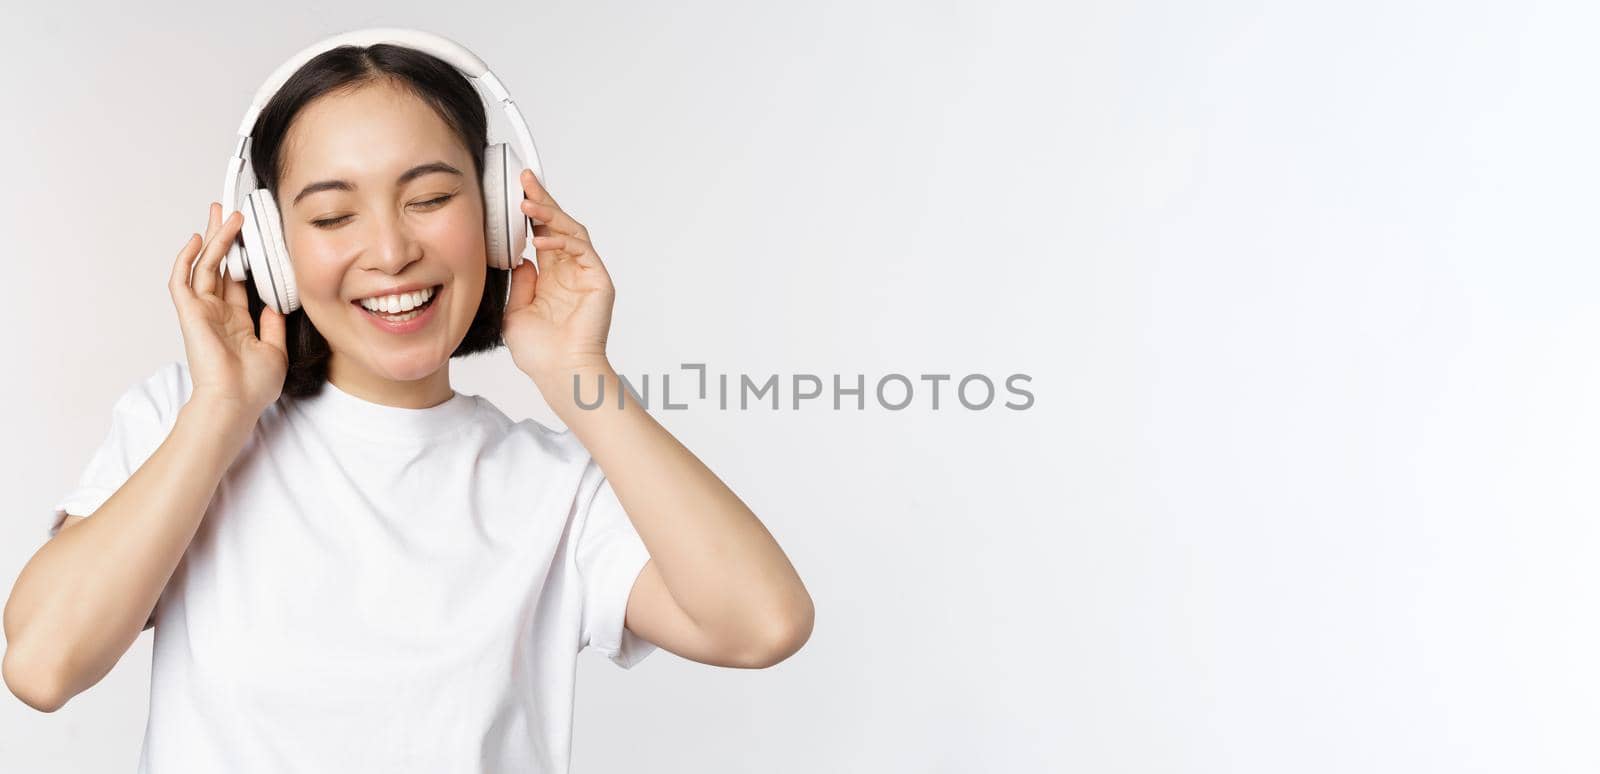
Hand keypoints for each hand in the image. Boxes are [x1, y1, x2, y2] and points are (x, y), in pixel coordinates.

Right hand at [168, 202, 287, 416]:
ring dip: (215, 239)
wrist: (236, 402)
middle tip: (229, 212)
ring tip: (226, 215)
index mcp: (236, 322)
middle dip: (224, 239)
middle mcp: (217, 313)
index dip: (244, 259)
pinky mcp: (190, 313)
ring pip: (205, 266)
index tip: (252, 239)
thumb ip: (274, 325)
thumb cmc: (253, 386)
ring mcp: (202, 312)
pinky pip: (182, 280)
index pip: (238, 282)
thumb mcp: (275, 350)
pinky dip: (187, 259)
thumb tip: (276, 305)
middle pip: (218, 267)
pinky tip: (198, 240)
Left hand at [503, 169, 616, 383]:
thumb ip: (520, 284)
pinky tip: (541, 239)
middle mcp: (570, 272)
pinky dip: (562, 241)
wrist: (559, 373)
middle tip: (525, 180)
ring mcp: (587, 275)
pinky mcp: (599, 281)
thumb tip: (522, 259)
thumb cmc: (539, 352)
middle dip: (542, 201)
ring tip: (528, 204)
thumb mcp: (515, 312)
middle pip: (558, 226)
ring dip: (550, 215)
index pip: (542, 235)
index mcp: (551, 278)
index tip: (516, 191)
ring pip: (572, 232)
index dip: (531, 213)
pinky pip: (582, 250)